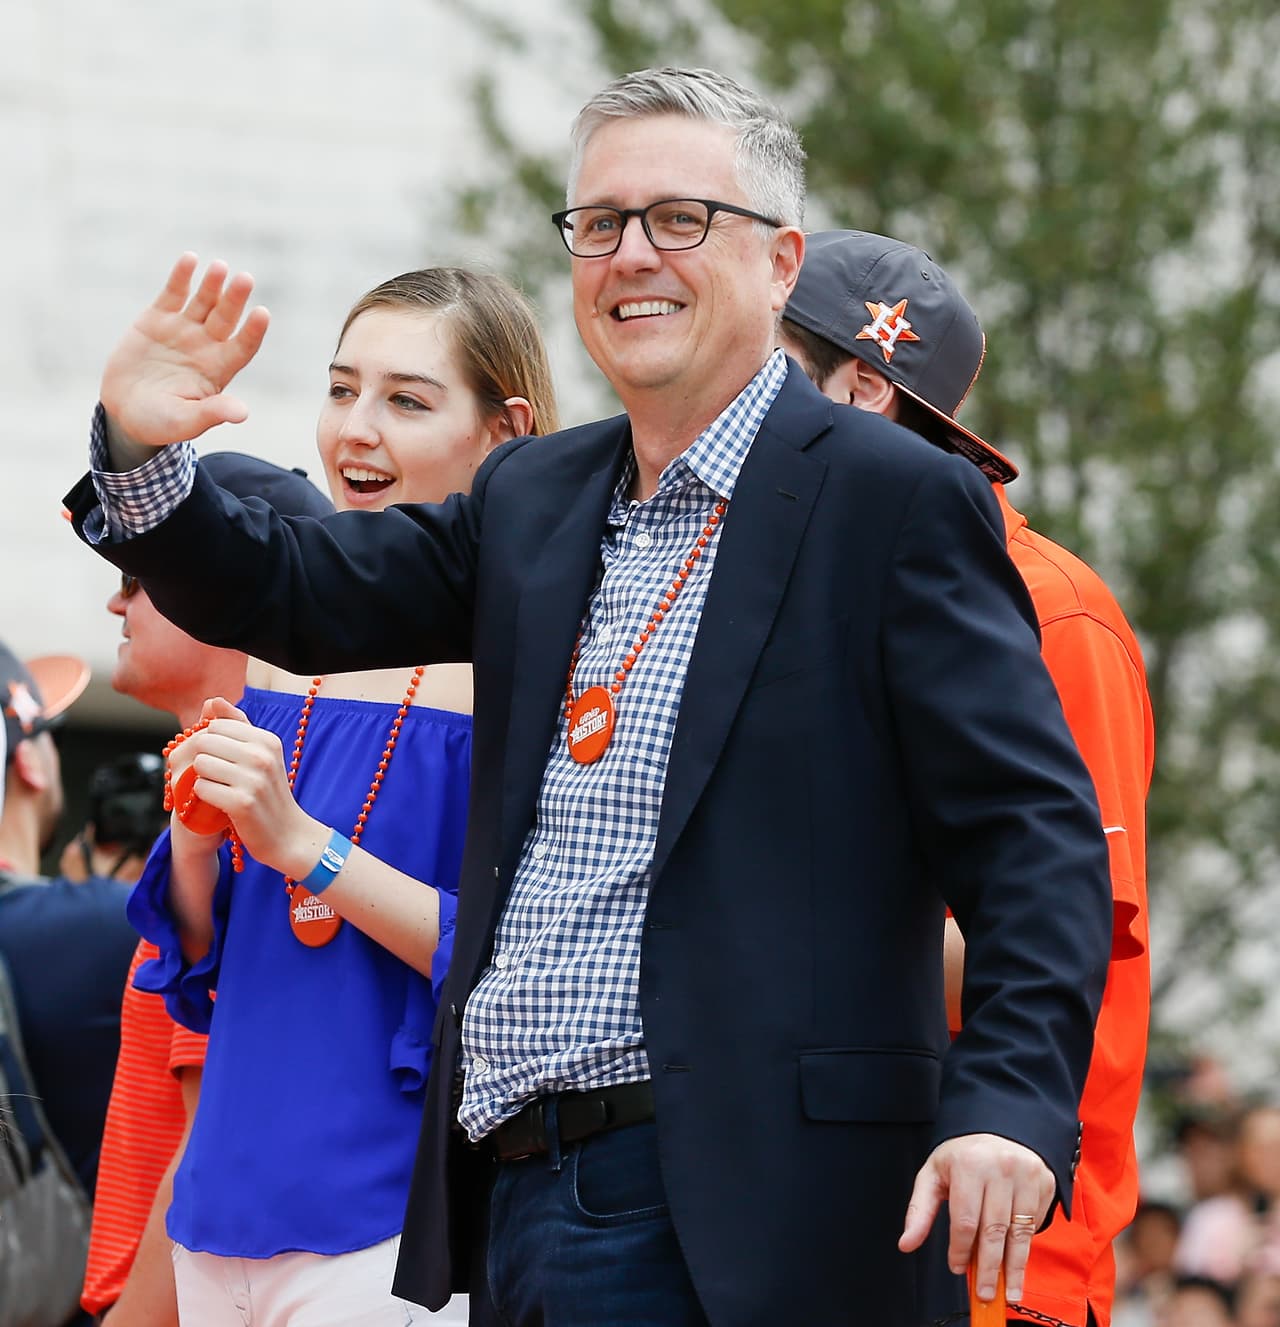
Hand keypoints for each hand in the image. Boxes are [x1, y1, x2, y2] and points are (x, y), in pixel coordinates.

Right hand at [100, 253, 269, 453]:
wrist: (124, 411)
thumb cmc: (160, 422)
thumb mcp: (185, 422)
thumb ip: (211, 413)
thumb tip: (242, 413)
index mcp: (218, 370)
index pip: (243, 347)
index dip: (253, 332)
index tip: (263, 314)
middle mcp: (206, 346)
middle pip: (226, 319)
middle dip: (235, 299)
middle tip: (246, 279)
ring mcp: (183, 330)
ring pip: (203, 302)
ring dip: (213, 284)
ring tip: (221, 267)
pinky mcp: (157, 319)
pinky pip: (173, 294)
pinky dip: (181, 277)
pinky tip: (190, 259)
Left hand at [179, 696, 324, 875]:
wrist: (287, 834)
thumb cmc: (268, 793)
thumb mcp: (261, 755)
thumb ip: (237, 725)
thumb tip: (212, 700)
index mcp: (267, 740)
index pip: (217, 725)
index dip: (208, 741)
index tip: (215, 759)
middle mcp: (262, 755)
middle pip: (204, 741)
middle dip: (199, 758)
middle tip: (209, 776)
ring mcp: (253, 779)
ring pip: (200, 764)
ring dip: (200, 778)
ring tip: (215, 788)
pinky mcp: (241, 802)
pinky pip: (201, 788)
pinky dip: (202, 797)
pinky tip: (217, 803)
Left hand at [898, 1133, 1053, 1304]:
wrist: (999, 1128)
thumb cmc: (963, 1156)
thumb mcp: (934, 1174)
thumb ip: (919, 1210)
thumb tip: (906, 1243)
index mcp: (969, 1164)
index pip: (965, 1219)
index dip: (960, 1250)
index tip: (957, 1268)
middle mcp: (1000, 1168)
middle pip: (994, 1231)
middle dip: (988, 1268)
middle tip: (984, 1294)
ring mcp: (1026, 1176)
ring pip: (1019, 1233)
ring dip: (1013, 1268)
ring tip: (1008, 1293)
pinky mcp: (1044, 1184)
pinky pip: (1035, 1225)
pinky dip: (1025, 1247)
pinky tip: (1017, 1262)